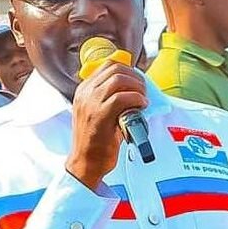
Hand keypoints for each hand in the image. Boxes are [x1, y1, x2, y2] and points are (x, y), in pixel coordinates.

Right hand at [65, 61, 147, 189]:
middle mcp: (85, 93)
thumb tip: (134, 88)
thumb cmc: (96, 141)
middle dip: (136, 78)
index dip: (128, 70)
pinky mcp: (99, 116)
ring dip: (137, 87)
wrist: (86, 163)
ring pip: (119, 80)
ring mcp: (91, 104)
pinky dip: (136, 99)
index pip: (108, 65)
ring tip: (142, 100)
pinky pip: (122, 98)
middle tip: (143, 91)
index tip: (138, 82)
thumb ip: (110, 98)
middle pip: (115, 69)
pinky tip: (141, 107)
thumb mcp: (98, 113)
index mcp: (84, 90)